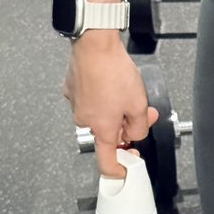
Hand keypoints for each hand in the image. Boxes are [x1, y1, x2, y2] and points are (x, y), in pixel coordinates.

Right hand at [63, 32, 158, 178]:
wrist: (94, 43)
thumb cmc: (113, 71)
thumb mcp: (139, 105)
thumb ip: (140, 128)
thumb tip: (135, 134)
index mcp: (101, 129)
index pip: (107, 162)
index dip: (118, 170)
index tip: (125, 171)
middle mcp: (85, 120)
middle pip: (108, 134)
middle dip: (125, 127)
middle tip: (141, 114)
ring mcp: (76, 104)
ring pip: (100, 116)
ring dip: (115, 110)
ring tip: (126, 92)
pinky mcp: (72, 89)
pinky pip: (91, 100)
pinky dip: (103, 97)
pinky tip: (111, 83)